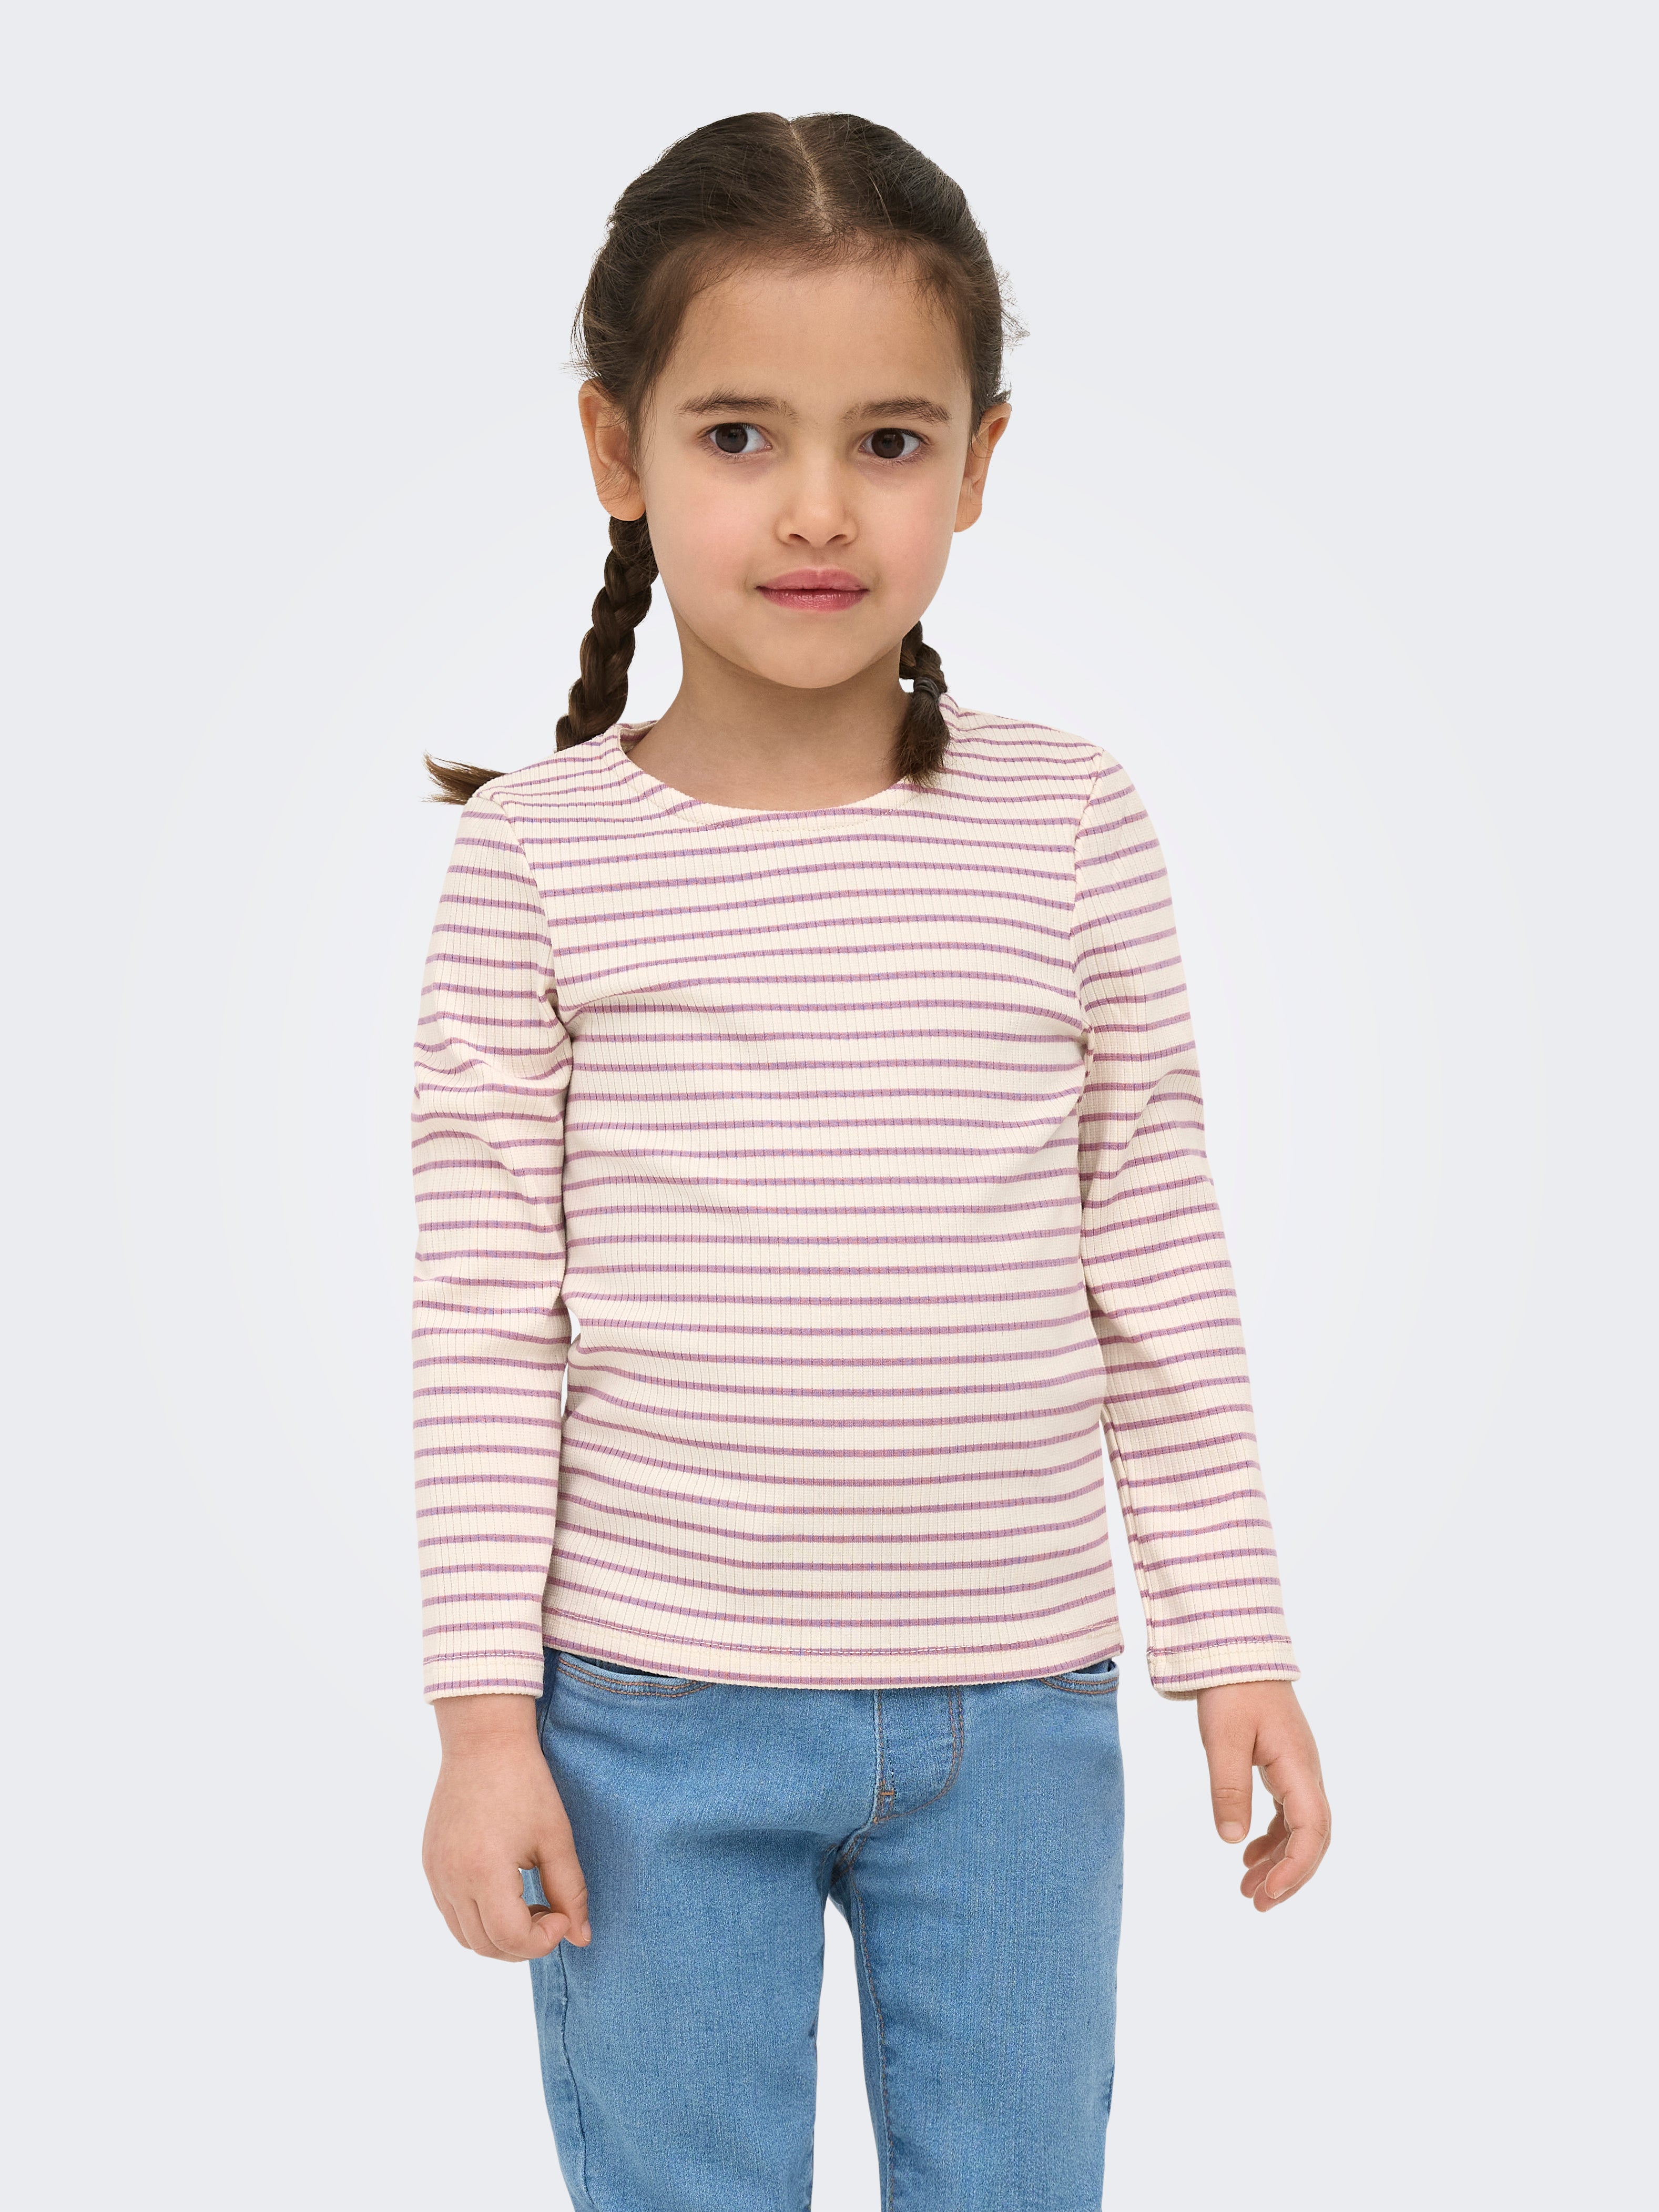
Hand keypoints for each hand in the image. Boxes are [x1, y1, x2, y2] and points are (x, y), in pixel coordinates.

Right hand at [422, 1694, 592, 1959]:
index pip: (511, 1938)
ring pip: (465, 1936)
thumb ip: (570, 1891)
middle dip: (524, 1944)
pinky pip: (451, 1912)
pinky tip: (506, 1891)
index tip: (563, 1915)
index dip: (543, 1940)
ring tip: (530, 1905)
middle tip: (552, 1914)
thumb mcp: (556, 1837)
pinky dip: (479, 1918)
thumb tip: (581, 1938)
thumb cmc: (525, 1783)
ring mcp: (435, 1872)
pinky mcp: (430, 1864)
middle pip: (485, 1945)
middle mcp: (451, 1878)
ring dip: (500, 1936)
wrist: (484, 1741)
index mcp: (484, 1871)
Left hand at [1196, 1680, 1329, 1910]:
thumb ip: (1229, 1789)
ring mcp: (1297, 1769)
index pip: (1313, 1829)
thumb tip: (1233, 1842)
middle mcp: (1306, 1772)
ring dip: (1279, 1862)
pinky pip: (1287, 1813)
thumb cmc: (1232, 1689)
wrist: (1236, 1651)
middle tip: (1257, 1904)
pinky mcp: (1283, 1766)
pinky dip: (1271, 1839)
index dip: (1296, 1867)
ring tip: (1247, 1890)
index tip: (1268, 1894)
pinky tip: (1247, 1854)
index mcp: (1299, 1767)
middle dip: (1290, 1875)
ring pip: (1300, 1828)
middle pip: (1313, 1837)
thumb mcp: (1223, 1740)